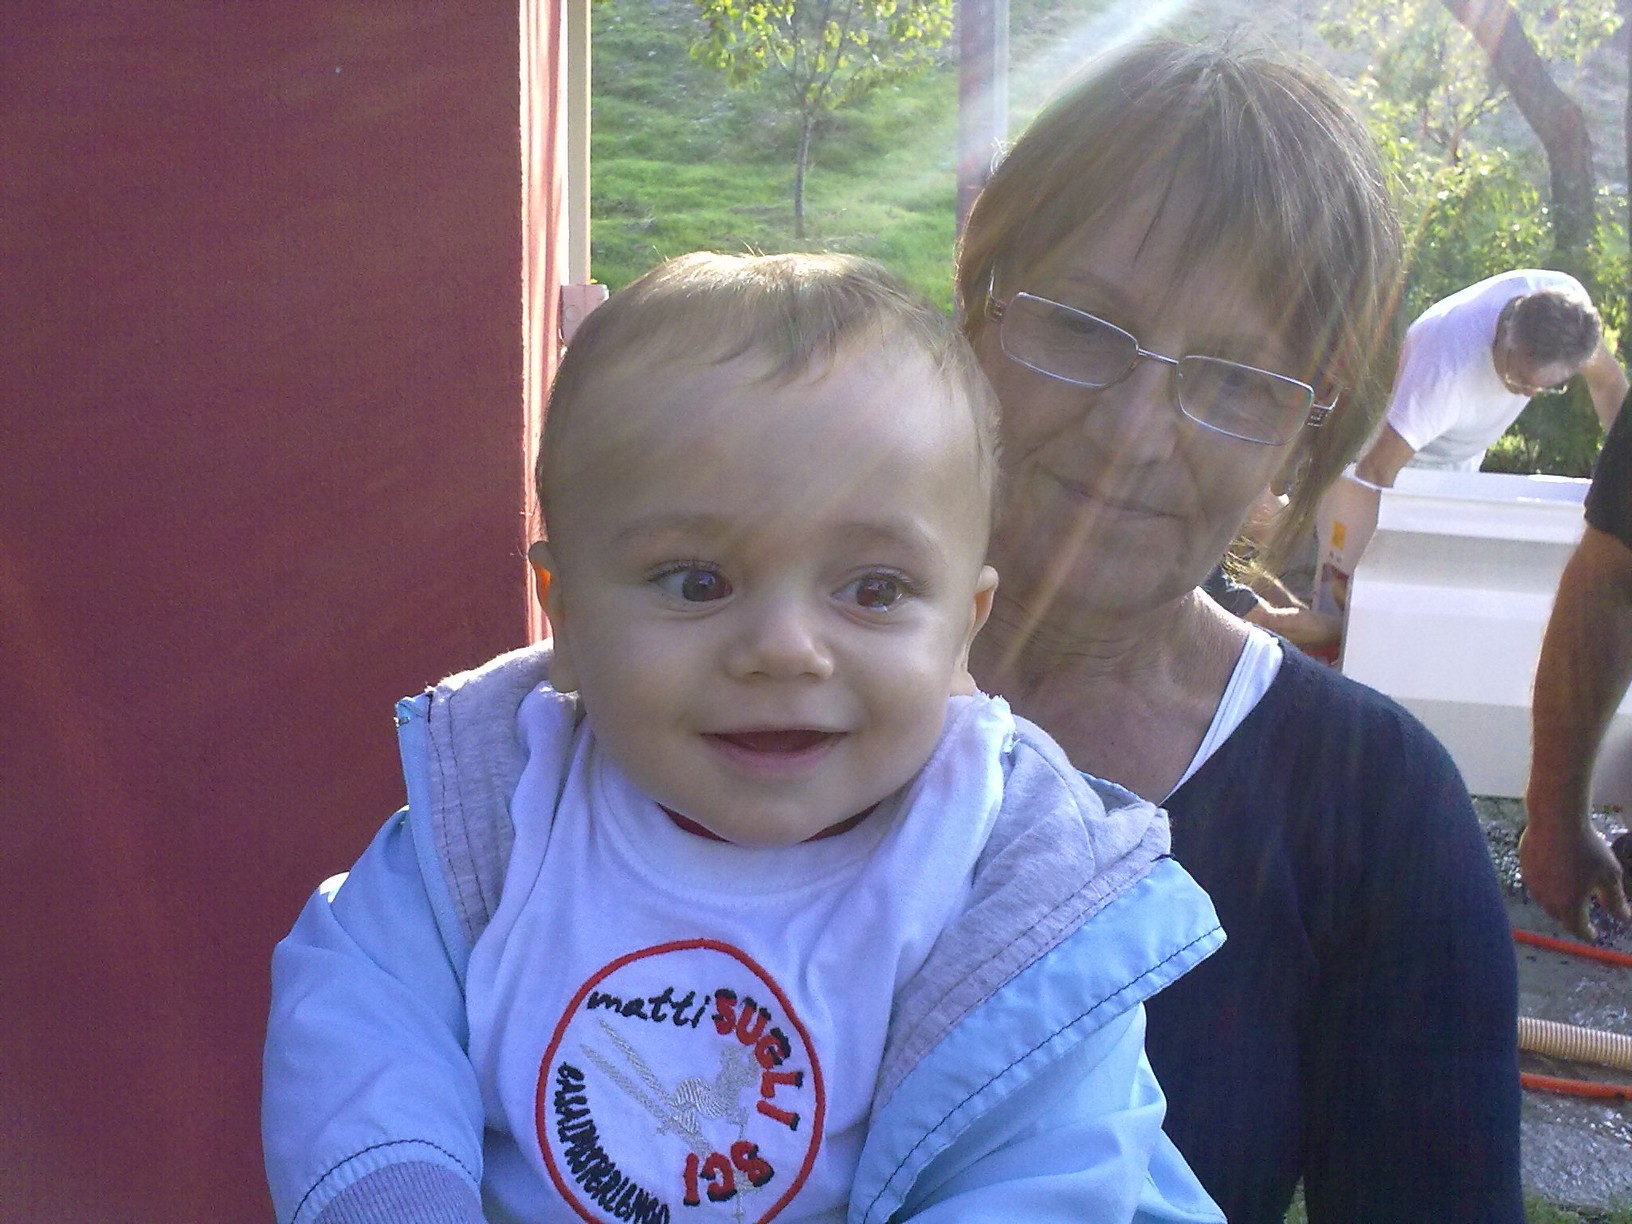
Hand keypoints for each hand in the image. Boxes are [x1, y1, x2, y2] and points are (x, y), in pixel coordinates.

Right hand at [1518, 815, 1631, 940]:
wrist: (1555, 820)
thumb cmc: (1587, 848)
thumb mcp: (1609, 875)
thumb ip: (1615, 901)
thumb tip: (1624, 920)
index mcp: (1569, 904)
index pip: (1577, 928)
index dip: (1587, 934)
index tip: (1594, 935)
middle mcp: (1546, 899)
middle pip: (1560, 916)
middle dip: (1571, 918)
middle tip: (1582, 913)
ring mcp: (1532, 883)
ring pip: (1546, 901)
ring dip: (1558, 902)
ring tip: (1568, 893)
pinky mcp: (1524, 868)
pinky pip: (1537, 885)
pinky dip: (1547, 886)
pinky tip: (1556, 873)